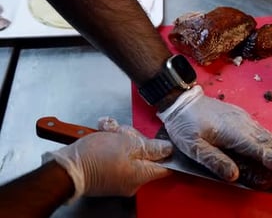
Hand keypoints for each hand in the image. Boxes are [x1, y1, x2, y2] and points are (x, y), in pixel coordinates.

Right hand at [42, 117, 172, 201]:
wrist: (65, 168)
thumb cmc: (94, 157)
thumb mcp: (128, 145)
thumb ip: (151, 147)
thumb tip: (168, 149)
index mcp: (141, 176)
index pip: (166, 166)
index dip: (166, 151)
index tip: (160, 139)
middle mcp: (132, 181)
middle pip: (145, 155)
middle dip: (135, 138)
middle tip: (122, 132)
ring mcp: (119, 178)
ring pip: (129, 151)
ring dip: (120, 137)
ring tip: (107, 130)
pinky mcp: (107, 173)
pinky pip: (116, 155)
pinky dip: (110, 142)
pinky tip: (102, 132)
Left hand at [157, 85, 271, 181]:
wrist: (182, 101)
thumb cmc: (186, 125)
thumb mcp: (193, 147)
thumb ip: (214, 160)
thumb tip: (235, 175)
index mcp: (232, 132)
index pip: (258, 148)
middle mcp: (242, 124)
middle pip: (269, 141)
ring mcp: (243, 119)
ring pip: (268, 135)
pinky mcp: (242, 117)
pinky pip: (262, 130)